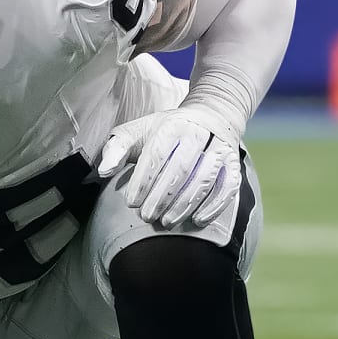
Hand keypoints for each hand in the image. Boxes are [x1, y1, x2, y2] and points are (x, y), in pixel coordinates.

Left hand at [97, 105, 240, 230]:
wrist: (210, 116)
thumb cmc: (165, 131)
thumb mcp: (137, 131)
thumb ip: (117, 149)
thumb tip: (103, 171)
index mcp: (172, 125)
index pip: (157, 154)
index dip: (143, 180)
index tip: (131, 202)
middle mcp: (199, 134)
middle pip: (182, 168)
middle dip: (162, 196)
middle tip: (147, 217)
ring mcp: (220, 149)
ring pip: (205, 179)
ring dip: (186, 204)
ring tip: (167, 222)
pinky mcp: (234, 164)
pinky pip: (228, 187)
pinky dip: (214, 206)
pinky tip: (198, 221)